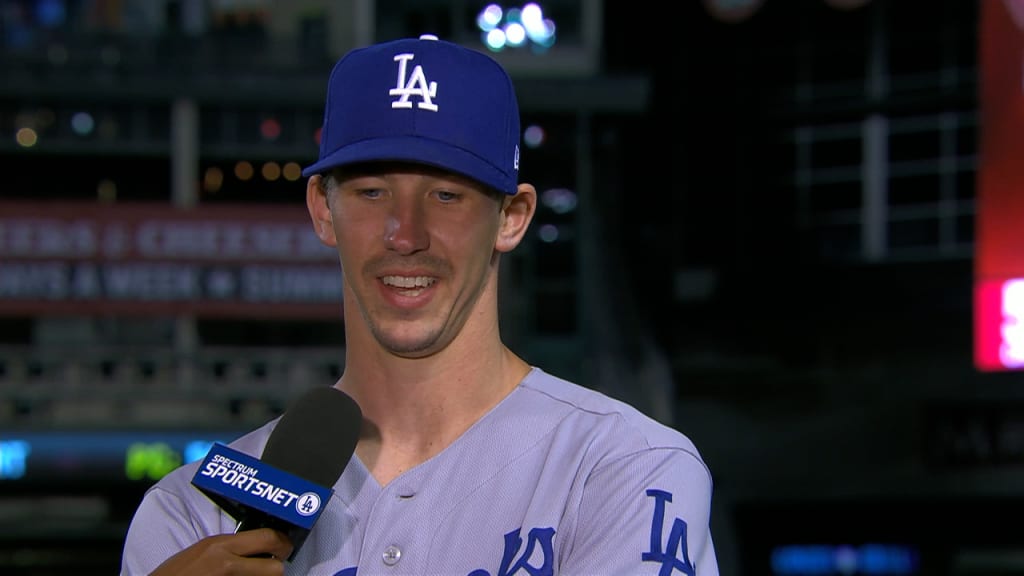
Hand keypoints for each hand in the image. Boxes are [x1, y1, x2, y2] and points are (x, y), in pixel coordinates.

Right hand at [149, 528, 293, 574]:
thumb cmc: (177, 573)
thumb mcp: (204, 550)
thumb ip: (231, 547)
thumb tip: (259, 546)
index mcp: (221, 546)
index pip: (269, 538)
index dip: (283, 543)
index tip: (283, 546)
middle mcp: (227, 565)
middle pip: (276, 569)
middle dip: (277, 568)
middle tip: (272, 566)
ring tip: (251, 575)